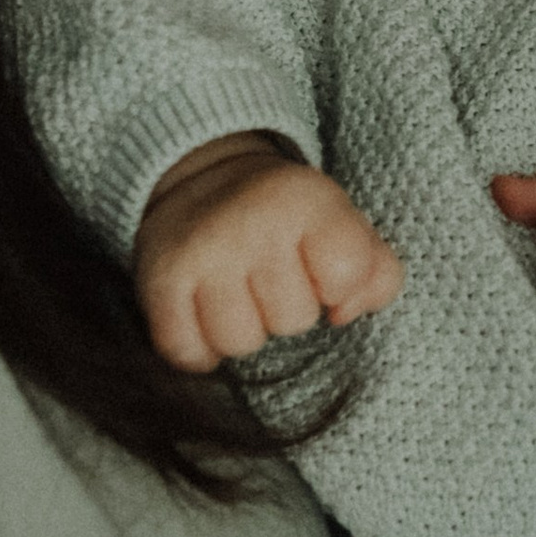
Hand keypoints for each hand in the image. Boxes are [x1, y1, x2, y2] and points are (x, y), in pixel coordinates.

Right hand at [135, 133, 401, 373]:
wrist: (200, 183)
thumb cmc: (288, 221)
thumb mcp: (344, 226)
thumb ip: (376, 273)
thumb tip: (347, 314)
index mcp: (306, 200)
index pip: (347, 277)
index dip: (338, 286)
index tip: (321, 268)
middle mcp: (252, 220)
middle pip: (293, 320)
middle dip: (286, 308)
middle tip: (270, 274)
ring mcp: (202, 251)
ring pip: (239, 343)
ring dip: (241, 328)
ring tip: (237, 292)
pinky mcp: (159, 279)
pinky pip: (188, 353)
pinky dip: (198, 346)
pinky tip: (204, 311)